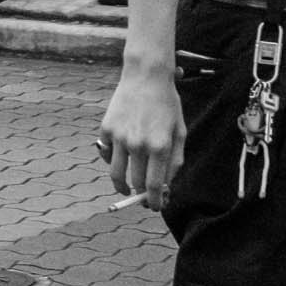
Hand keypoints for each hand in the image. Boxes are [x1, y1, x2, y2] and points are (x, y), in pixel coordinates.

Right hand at [97, 66, 184, 211]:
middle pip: (134, 183)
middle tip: (143, 197)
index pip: (153, 186)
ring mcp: (119, 137)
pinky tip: (120, 160)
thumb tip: (166, 186)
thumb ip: (175, 160)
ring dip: (121, 186)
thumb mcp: (180, 132)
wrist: (146, 77)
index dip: (154, 202)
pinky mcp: (106, 130)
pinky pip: (107, 155)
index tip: (155, 207)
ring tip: (126, 189)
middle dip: (139, 195)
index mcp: (159, 146)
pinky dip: (113, 161)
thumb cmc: (167, 105)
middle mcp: (138, 144)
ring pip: (116, 174)